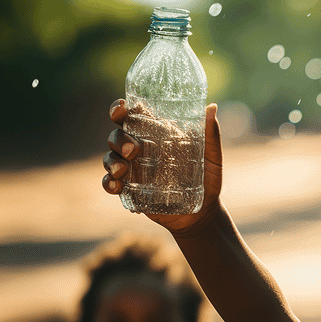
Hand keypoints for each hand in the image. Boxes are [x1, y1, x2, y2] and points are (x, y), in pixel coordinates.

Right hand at [102, 99, 223, 237]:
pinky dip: (108, 182)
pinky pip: (110, 183)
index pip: (132, 116)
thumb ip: (211, 135)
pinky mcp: (130, 190)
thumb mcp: (212, 158)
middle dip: (119, 139)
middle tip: (134, 150)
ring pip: (110, 157)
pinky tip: (117, 185)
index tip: (123, 109)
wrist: (203, 214)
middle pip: (117, 135)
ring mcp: (133, 170)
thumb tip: (212, 107)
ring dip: (112, 161)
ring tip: (123, 170)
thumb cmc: (208, 180)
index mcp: (156, 136)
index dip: (121, 109)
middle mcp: (140, 149)